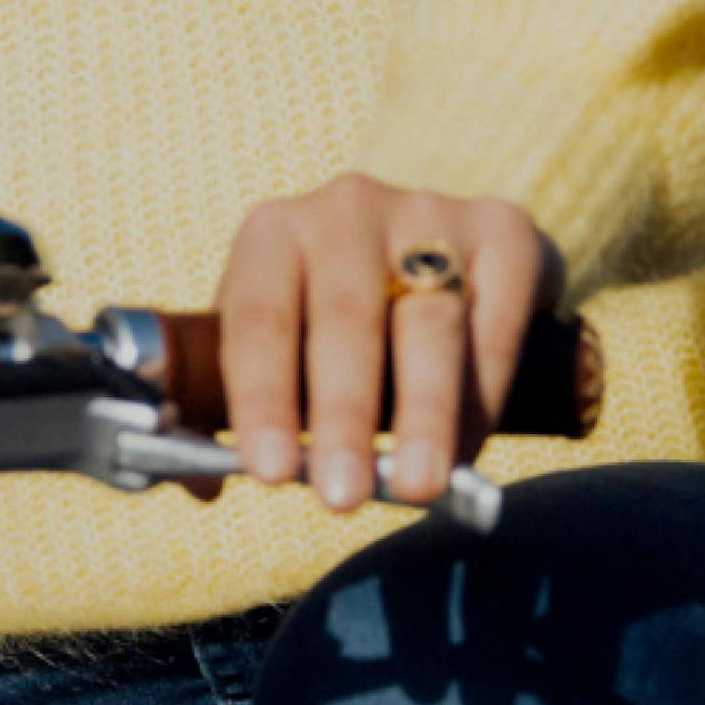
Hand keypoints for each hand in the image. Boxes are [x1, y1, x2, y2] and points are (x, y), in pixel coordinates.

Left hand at [213, 176, 562, 515]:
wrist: (447, 251)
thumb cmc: (337, 320)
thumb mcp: (276, 345)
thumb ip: (231, 408)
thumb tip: (201, 485)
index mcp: (272, 233)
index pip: (257, 317)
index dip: (261, 396)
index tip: (269, 471)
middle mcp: (346, 208)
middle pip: (344, 318)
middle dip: (342, 415)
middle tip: (341, 496)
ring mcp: (428, 212)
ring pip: (428, 324)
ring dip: (423, 413)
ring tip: (418, 486)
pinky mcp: (503, 231)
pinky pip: (495, 322)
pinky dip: (482, 395)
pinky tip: (466, 453)